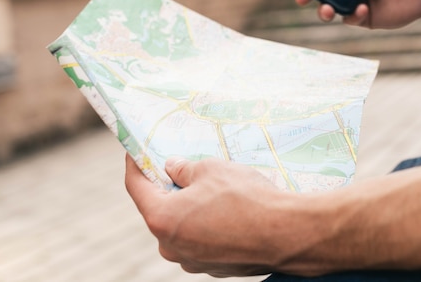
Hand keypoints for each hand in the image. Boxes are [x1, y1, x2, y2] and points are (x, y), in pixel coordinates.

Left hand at [125, 155, 300, 276]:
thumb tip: (173, 168)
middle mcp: (170, 247)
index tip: (135, 152)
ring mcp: (192, 262)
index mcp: (162, 219)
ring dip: (191, 208)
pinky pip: (202, 240)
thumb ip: (184, 169)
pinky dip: (208, 225)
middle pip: (160, 210)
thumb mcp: (211, 169)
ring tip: (214, 189)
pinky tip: (229, 211)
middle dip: (169, 189)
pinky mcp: (214, 268)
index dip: (135, 166)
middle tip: (182, 168)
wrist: (286, 233)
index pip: (136, 188)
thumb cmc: (245, 198)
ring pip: (183, 227)